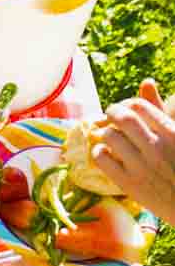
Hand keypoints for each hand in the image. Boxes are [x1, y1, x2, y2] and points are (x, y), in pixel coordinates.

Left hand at [91, 79, 174, 223]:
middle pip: (121, 117)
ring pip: (109, 136)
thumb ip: (160, 110)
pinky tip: (104, 154)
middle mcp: (157, 146)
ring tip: (108, 137)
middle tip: (109, 117)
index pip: (139, 105)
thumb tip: (145, 82)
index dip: (126, 104)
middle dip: (111, 113)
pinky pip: (102, 159)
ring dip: (104, 133)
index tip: (124, 110)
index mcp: (172, 132)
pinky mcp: (129, 183)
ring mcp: (142, 165)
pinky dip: (98, 152)